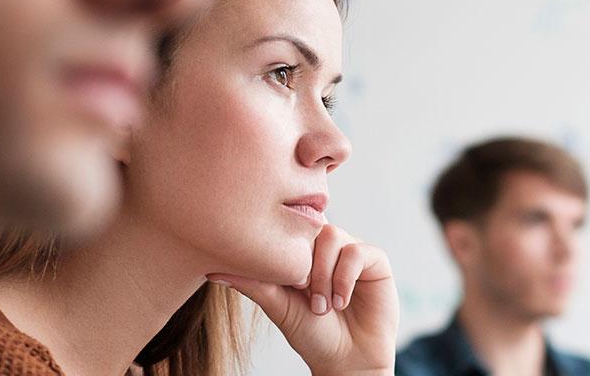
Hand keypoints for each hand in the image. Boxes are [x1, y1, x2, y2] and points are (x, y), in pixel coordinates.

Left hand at [207, 225, 397, 374]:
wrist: (347, 361)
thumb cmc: (313, 336)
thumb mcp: (278, 307)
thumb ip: (252, 283)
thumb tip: (212, 270)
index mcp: (304, 253)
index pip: (289, 228)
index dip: (284, 251)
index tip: (286, 284)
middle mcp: (328, 248)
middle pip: (310, 228)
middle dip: (304, 266)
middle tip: (303, 294)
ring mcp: (352, 253)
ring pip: (332, 237)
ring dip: (323, 274)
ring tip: (323, 306)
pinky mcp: (377, 262)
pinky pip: (358, 252)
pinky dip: (345, 278)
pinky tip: (341, 302)